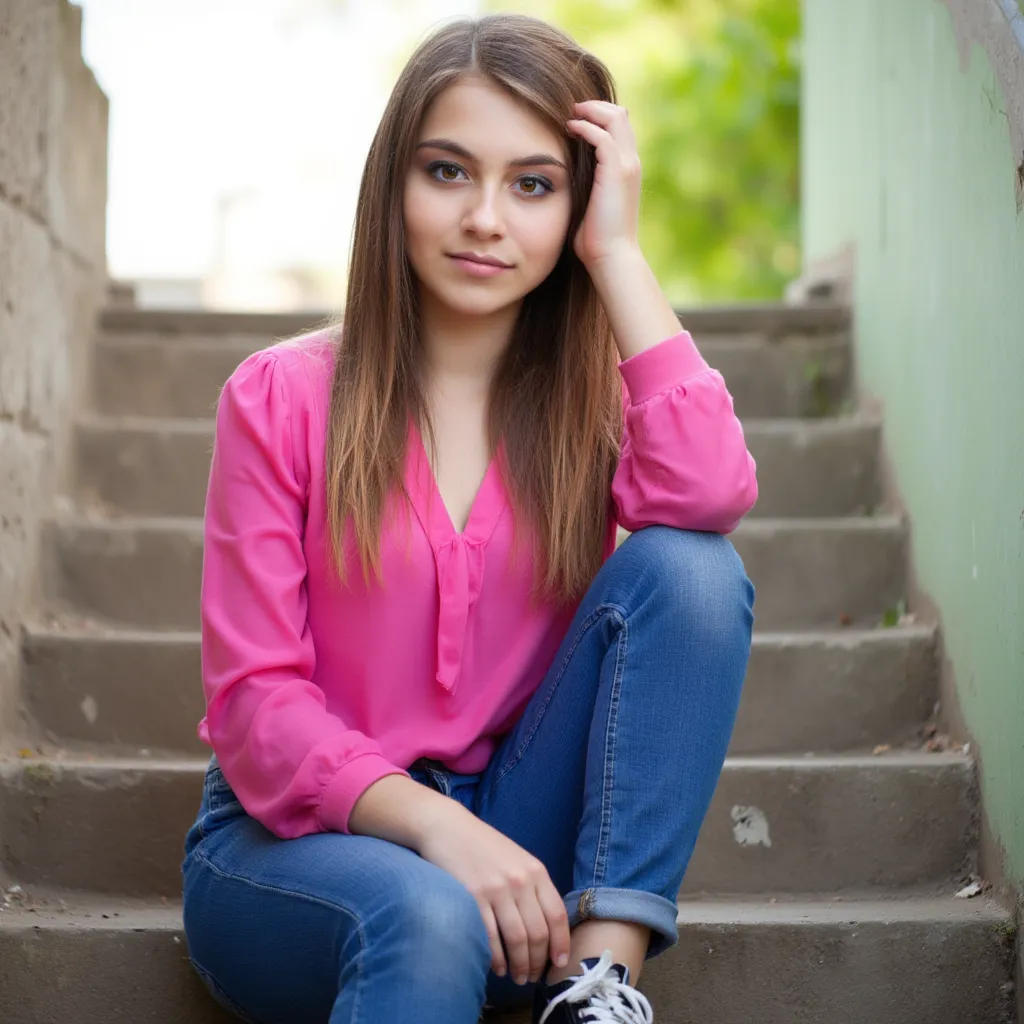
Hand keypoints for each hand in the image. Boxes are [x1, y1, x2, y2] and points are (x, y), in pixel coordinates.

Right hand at [417, 805, 570, 984]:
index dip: (561, 943)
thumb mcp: (517, 859)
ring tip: (518, 977)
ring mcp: (496, 889)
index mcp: (535, 870)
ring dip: (520, 965)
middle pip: (538, 933)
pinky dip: (496, 959)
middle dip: (538, 962)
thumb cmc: (483, 846)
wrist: (448, 827)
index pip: (557, 915)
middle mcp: (519, 881)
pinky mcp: (472, 898)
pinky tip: (497, 967)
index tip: (558, 962)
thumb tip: (546, 928)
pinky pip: (490, 937)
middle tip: (533, 976)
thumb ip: (533, 887)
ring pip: (517, 940)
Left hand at [566, 100, 642, 269]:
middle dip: (594, 107)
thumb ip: (583, 187)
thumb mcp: (588, 205)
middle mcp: (631, 163)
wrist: (611, 256)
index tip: (573, 119)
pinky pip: (603, 134)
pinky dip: (586, 126)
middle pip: (620, 114)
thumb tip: (563, 180)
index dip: (598, 117)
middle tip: (570, 110)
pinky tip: (569, 128)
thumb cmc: (596, 240)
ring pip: (615, 117)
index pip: (619, 128)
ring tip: (569, 114)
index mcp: (626, 170)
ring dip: (590, 111)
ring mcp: (626, 165)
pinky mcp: (617, 171)